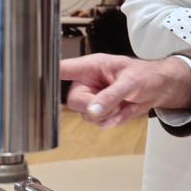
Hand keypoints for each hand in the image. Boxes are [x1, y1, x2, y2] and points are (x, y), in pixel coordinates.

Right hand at [60, 54, 190, 127]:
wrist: (158, 88)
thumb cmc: (145, 75)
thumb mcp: (130, 83)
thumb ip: (110, 96)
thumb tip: (93, 111)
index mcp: (89, 67)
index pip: (62, 69)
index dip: (47, 74)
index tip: (31, 79)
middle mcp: (86, 83)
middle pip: (74, 102)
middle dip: (95, 108)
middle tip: (115, 104)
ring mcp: (92, 98)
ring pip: (87, 116)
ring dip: (107, 116)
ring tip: (123, 104)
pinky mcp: (100, 110)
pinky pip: (99, 122)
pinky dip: (113, 121)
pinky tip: (123, 110)